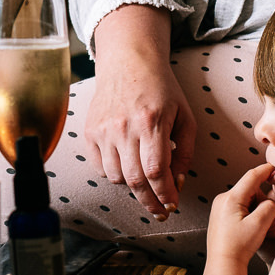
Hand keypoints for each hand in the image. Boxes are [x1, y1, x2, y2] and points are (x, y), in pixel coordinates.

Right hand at [86, 11, 193, 218]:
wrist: (128, 62)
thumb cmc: (162, 89)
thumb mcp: (185, 116)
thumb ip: (184, 152)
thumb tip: (178, 183)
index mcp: (151, 121)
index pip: (156, 171)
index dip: (165, 195)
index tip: (172, 206)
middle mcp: (124, 127)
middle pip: (135, 180)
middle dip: (150, 202)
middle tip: (160, 212)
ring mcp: (103, 130)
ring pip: (116, 177)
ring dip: (133, 187)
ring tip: (145, 183)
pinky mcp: (90, 132)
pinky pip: (100, 167)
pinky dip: (114, 174)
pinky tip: (127, 166)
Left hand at [208, 165, 274, 264]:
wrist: (223, 265)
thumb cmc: (238, 247)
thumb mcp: (259, 225)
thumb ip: (269, 207)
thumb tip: (270, 202)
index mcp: (230, 198)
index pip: (251, 176)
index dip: (265, 170)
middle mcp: (223, 200)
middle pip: (251, 192)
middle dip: (264, 204)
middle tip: (270, 221)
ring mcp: (221, 209)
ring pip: (247, 202)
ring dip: (259, 213)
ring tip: (262, 230)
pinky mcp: (222, 217)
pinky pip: (241, 210)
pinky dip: (251, 217)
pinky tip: (255, 230)